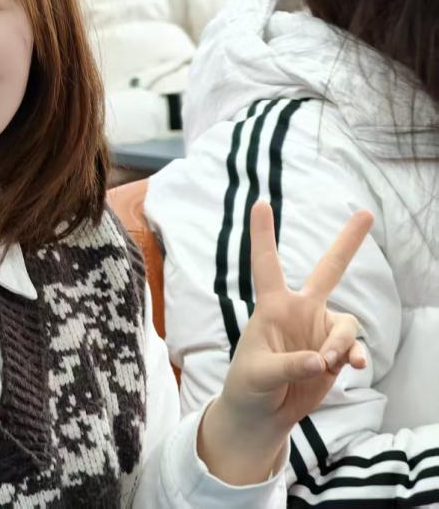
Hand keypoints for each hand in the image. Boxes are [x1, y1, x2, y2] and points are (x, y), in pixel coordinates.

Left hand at [198, 202, 372, 484]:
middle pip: (329, 270)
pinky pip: (355, 348)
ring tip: (327, 363)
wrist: (262, 414)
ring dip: (343, 343)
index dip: (262, 234)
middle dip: (348, 243)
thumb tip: (321, 360)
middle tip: (367, 213)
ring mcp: (320, 331)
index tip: (259, 202)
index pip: (266, 264)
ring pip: (347, 324)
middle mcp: (299, 311)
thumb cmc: (248, 386)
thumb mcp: (258, 374)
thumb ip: (289, 366)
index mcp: (271, 307)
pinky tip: (354, 368)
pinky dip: (357, 357)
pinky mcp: (335, 354)